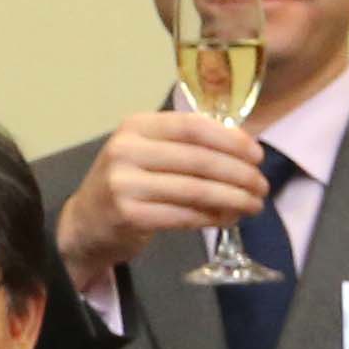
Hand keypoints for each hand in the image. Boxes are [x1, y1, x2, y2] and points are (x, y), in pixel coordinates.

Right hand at [55, 108, 274, 283]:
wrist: (86, 222)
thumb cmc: (128, 183)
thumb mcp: (148, 151)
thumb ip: (186, 145)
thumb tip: (245, 148)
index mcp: (135, 126)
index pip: (192, 126)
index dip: (231, 140)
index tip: (257, 155)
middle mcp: (126, 150)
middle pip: (198, 159)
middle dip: (240, 174)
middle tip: (262, 186)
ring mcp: (124, 184)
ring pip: (195, 190)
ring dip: (233, 199)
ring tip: (254, 205)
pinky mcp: (128, 215)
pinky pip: (184, 216)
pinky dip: (212, 218)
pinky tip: (228, 219)